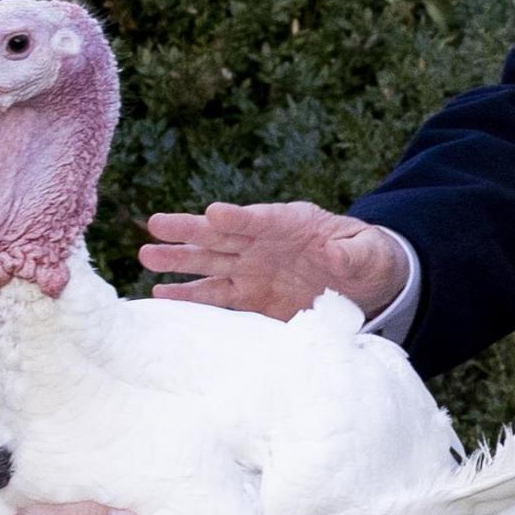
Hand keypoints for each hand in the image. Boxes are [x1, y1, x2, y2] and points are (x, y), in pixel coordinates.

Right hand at [139, 201, 409, 321]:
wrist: (364, 284)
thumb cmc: (367, 256)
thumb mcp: (369, 251)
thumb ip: (353, 251)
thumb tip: (337, 250)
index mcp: (290, 223)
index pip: (259, 218)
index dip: (237, 218)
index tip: (213, 215)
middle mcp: (263, 244)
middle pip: (221, 235)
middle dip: (189, 231)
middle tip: (155, 225)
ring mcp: (253, 271)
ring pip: (209, 264)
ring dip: (179, 261)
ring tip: (146, 256)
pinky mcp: (252, 299)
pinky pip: (217, 298)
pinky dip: (190, 298)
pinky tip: (161, 295)